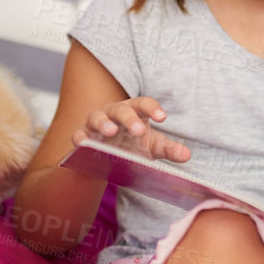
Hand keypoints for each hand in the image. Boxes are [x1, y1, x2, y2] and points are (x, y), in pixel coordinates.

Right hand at [73, 97, 190, 163]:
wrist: (107, 159)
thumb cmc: (132, 146)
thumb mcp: (151, 147)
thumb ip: (168, 150)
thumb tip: (186, 155)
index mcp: (134, 112)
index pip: (143, 104)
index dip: (152, 108)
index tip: (163, 118)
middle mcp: (114, 113)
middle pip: (121, 110)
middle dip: (129, 118)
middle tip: (139, 130)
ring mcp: (96, 124)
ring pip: (97, 117)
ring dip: (103, 123)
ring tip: (110, 132)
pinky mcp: (82, 136)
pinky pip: (78, 134)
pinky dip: (79, 137)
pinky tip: (83, 144)